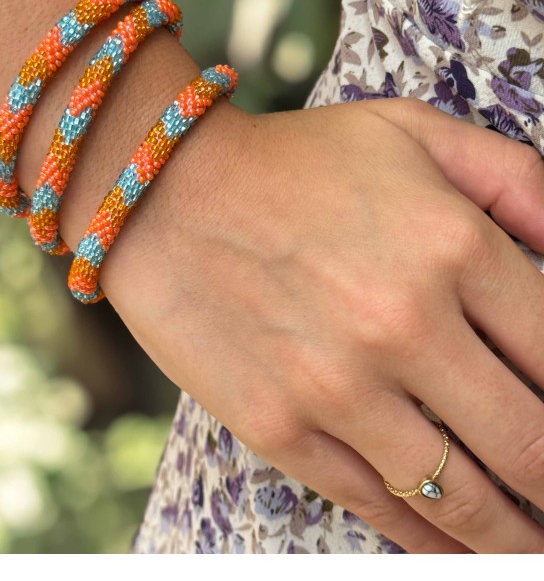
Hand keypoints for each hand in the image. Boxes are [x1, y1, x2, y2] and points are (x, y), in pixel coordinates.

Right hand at [103, 95, 543, 552]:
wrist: (164, 193)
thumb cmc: (294, 160)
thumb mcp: (413, 132)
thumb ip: (517, 181)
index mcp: (452, 245)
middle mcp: (404, 324)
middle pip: (529, 444)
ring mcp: (338, 386)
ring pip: (462, 498)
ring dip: (514, 535)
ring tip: (530, 542)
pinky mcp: (280, 427)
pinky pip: (379, 509)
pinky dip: (431, 541)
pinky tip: (455, 545)